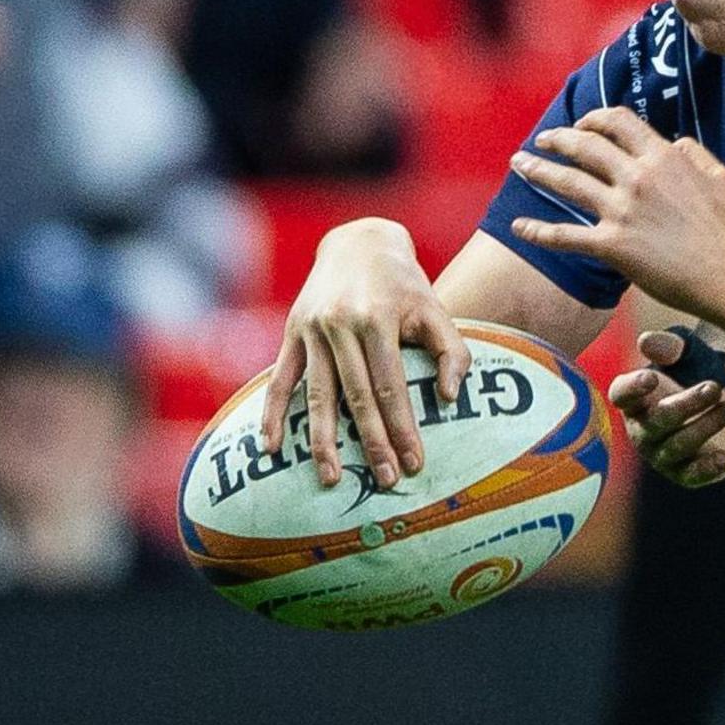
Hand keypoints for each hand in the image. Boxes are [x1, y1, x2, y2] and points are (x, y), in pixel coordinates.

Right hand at [262, 218, 461, 487]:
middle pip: (355, 398)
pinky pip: (279, 381)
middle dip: (371, 443)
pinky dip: (272, 415)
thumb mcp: (435, 309)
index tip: (414, 462)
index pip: (391, 387)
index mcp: (377, 320)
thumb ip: (453, 351)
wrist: (359, 243)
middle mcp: (340, 326)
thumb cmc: (405, 286)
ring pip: (316, 396)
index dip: (402, 428)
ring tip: (330, 478)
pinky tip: (272, 449)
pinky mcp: (291, 334)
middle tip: (385, 480)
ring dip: (322, 440)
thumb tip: (448, 397)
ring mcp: (311, 331)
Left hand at [503, 106, 724, 321]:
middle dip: (558, 139)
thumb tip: (675, 143)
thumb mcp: (721, 177)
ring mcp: (623, 212)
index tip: (583, 125)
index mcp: (664, 158)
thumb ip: (694, 154)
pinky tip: (518, 227)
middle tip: (542, 140)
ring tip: (519, 165)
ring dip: (538, 171)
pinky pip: (565, 236)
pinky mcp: (613, 246)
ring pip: (568, 183)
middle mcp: (638, 178)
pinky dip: (538, 231)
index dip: (595, 118)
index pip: (619, 122)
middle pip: (586, 146)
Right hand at [610, 325, 724, 486]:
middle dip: (688, 403)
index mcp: (636, 399)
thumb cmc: (692, 375)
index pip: (621, 395)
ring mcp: (661, 454)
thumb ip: (669, 345)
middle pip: (659, 420)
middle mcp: (642, 429)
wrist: (720, 406)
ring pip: (679, 444)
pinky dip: (706, 468)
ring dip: (707, 426)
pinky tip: (723, 459)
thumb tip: (646, 341)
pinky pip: (691, 475)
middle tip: (715, 386)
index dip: (632, 388)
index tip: (652, 377)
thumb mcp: (686, 354)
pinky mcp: (684, 473)